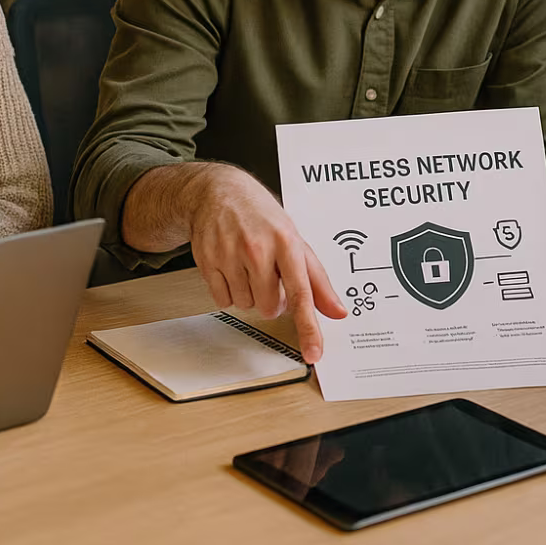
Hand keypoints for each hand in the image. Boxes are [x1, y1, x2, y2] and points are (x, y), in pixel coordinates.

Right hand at [183, 165, 346, 364]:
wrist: (219, 192)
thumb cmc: (262, 217)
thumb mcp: (295, 240)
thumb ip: (317, 279)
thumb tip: (338, 311)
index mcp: (286, 242)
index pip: (302, 293)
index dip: (308, 327)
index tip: (313, 352)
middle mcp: (257, 248)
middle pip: (270, 307)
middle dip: (272, 299)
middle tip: (269, 274)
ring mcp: (229, 254)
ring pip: (246, 305)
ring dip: (250, 294)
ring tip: (248, 265)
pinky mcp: (207, 261)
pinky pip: (222, 300)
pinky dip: (229, 291)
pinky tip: (231, 268)